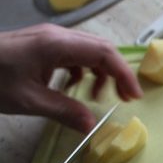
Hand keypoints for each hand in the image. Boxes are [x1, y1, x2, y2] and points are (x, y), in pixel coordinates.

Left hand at [0, 24, 142, 132]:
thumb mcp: (28, 100)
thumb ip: (64, 111)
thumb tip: (91, 126)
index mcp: (57, 45)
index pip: (104, 53)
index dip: (124, 74)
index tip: (134, 96)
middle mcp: (57, 36)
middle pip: (101, 49)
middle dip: (117, 73)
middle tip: (125, 98)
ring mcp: (49, 38)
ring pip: (89, 50)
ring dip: (100, 73)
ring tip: (98, 96)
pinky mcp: (42, 45)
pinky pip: (74, 54)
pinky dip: (82, 71)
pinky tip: (74, 88)